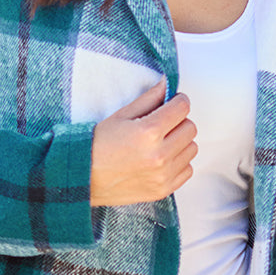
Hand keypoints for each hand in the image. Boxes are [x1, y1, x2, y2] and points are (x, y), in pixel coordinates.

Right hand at [90, 78, 196, 206]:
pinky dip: (179, 162)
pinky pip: (187, 169)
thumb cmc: (98, 145)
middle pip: (190, 128)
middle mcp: (159, 155)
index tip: (173, 102)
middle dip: (179, 121)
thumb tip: (167, 85)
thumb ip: (149, 99)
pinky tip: (162, 158)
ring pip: (191, 148)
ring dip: (180, 142)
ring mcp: (163, 175)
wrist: (83, 177)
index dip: (178, 101)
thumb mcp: (121, 116)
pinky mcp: (163, 189)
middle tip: (163, 123)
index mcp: (148, 132)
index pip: (182, 108)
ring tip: (161, 142)